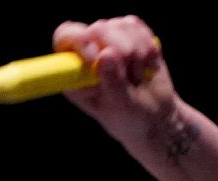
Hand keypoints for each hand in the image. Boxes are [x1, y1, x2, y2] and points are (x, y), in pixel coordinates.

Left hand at [53, 15, 178, 148]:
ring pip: (121, 26)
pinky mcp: (128, 33)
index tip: (96, 58)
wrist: (153, 116)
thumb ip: (112, 81)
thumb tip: (107, 53)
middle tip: (130, 75)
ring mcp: (108, 39)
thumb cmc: (128, 117)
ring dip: (137, 53)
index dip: (81, 41)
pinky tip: (146, 64)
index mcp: (74, 70)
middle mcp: (88, 50)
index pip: (65, 37)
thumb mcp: (119, 106)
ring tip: (137, 76)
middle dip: (120, 50)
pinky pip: (136, 26)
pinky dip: (147, 45)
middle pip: (97, 28)